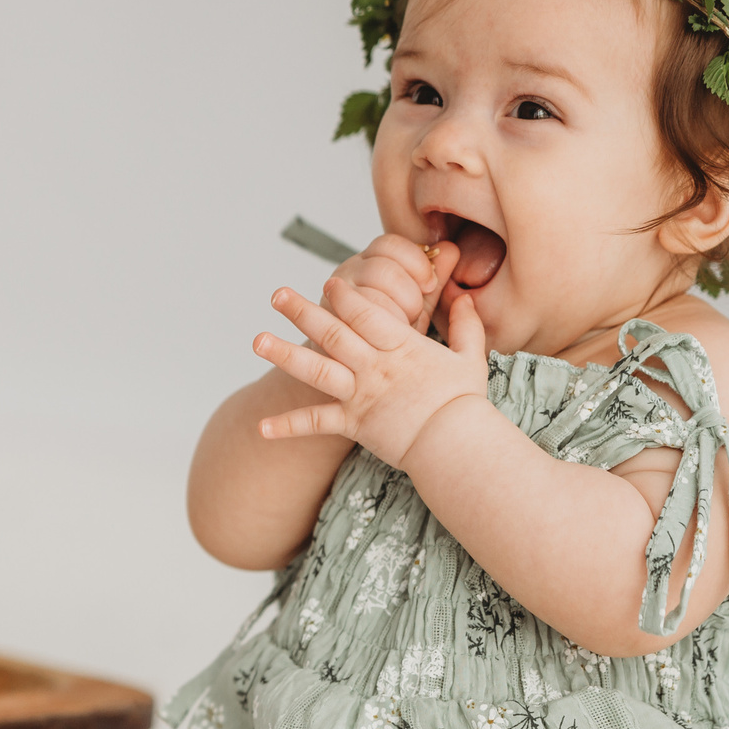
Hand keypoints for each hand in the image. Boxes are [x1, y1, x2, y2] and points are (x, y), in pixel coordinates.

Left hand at [252, 279, 489, 468]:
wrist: (455, 444)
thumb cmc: (464, 402)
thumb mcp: (470, 356)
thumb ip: (466, 324)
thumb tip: (466, 296)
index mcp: (402, 347)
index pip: (367, 314)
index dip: (347, 297)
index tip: (329, 283)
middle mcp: (375, 367)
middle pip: (333, 333)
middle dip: (303, 311)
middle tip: (277, 295)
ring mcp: (360, 394)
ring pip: (316, 370)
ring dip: (284, 354)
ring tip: (258, 341)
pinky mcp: (352, 423)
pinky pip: (315, 423)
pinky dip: (287, 426)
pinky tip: (260, 427)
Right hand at [328, 233, 453, 334]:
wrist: (355, 367)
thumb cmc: (385, 335)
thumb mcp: (413, 302)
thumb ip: (432, 277)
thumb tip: (451, 249)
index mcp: (367, 262)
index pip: (390, 244)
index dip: (416, 261)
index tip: (429, 284)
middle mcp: (346, 276)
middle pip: (382, 269)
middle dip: (408, 294)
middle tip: (413, 313)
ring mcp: (332, 301)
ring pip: (370, 298)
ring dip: (394, 316)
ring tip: (398, 330)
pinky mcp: (327, 328)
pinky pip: (357, 327)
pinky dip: (379, 337)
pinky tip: (386, 343)